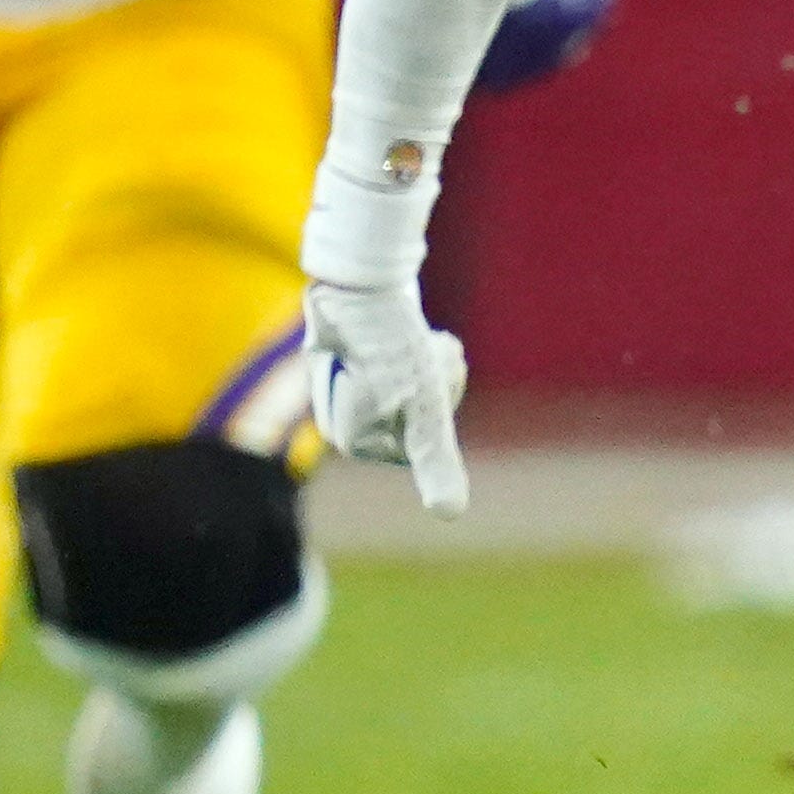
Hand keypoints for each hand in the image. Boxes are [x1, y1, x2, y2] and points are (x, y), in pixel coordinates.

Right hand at [304, 276, 469, 515]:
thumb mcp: (425, 411)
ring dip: (435, 362)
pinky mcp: (361, 355)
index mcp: (351, 441)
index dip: (439, 412)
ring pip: (422, 386)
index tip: (425, 383)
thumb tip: (450, 514)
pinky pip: (411, 362)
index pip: (423, 445)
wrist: (362, 279)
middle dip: (439, 384)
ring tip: (423, 337)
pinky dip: (424, 347)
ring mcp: (350, 386)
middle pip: (423, 416)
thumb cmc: (392, 349)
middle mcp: (343, 418)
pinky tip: (419, 329)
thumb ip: (435, 461)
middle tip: (424, 351)